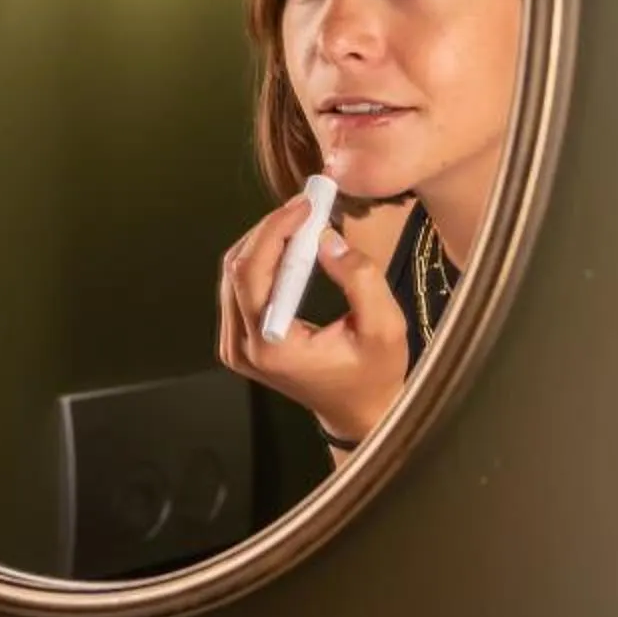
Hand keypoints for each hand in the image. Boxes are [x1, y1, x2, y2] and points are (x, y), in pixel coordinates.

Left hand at [218, 199, 408, 448]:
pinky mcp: (239, 341)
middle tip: (305, 204)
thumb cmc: (375, 373)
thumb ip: (360, 280)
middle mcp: (242, 347)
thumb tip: (326, 238)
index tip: (305, 204)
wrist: (359, 412)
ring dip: (264, 240)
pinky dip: (262, 259)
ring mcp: (235, 346)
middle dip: (270, 229)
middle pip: (237, 268)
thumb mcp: (384, 328)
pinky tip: (289, 244)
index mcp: (271, 346)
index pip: (252, 274)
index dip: (274, 230)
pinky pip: (239, 287)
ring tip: (300, 219)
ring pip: (233, 273)